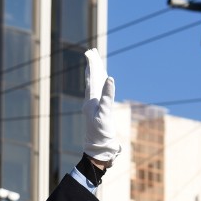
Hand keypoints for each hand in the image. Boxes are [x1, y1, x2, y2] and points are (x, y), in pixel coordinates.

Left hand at [83, 48, 120, 165]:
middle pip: (91, 79)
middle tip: (91, 52)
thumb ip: (107, 95)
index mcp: (90, 99)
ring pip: (94, 86)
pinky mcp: (98, 111)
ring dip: (95, 74)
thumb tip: (109, 78)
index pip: (92, 78)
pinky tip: (101, 84)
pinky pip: (98, 94)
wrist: (98, 147)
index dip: (92, 65)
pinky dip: (100, 86)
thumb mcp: (104, 113)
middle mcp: (90, 101)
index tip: (90, 52)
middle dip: (92, 66)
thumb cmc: (100, 132)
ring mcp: (94, 106)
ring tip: (94, 64)